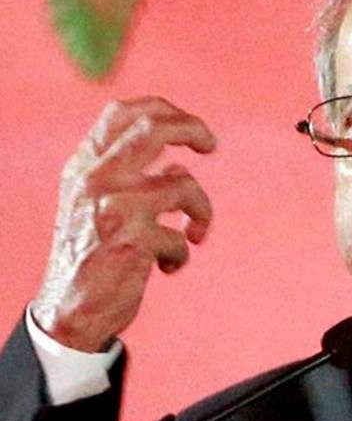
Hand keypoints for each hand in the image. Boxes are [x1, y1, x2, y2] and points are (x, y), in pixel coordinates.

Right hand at [31, 97, 216, 351]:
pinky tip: (169, 267)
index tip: (191, 126)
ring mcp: (114, 208)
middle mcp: (96, 179)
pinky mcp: (133, 241)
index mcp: (84, 166)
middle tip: (211, 145)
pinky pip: (182, 236)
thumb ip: (129, 179)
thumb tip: (177, 167)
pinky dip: (183, 253)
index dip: (164, 109)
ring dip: (201, 212)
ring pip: (184, 184)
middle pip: (154, 129)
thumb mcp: (97, 204)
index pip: (121, 113)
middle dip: (193, 129)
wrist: (70, 310)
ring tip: (195, 234)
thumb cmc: (92, 254)